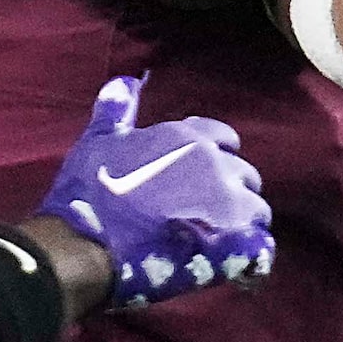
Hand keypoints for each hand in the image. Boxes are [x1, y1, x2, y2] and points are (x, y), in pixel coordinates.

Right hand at [36, 76, 273, 308]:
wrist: (85, 241)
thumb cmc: (88, 190)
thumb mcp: (98, 140)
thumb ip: (116, 110)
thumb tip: (126, 81)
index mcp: (186, 137)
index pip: (224, 138)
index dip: (217, 154)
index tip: (204, 173)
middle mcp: (213, 163)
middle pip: (243, 174)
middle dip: (232, 190)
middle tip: (210, 211)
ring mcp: (224, 203)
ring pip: (255, 209)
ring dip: (243, 221)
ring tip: (222, 239)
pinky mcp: (226, 242)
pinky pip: (257, 245)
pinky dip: (250, 251)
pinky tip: (234, 261)